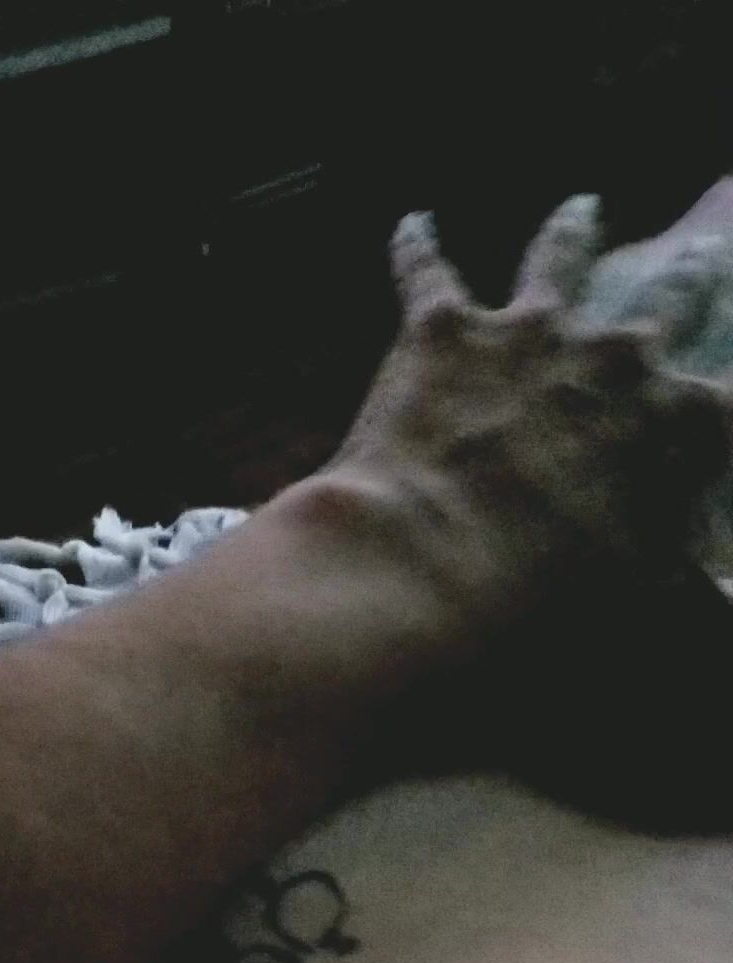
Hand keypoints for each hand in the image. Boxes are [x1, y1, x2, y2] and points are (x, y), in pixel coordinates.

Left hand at [326, 196, 731, 630]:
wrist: (431, 565)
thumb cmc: (540, 595)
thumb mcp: (635, 595)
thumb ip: (688, 590)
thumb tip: (723, 604)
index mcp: (666, 423)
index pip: (725, 406)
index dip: (729, 414)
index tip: (728, 413)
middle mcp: (610, 357)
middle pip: (666, 303)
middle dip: (689, 279)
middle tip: (702, 254)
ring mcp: (528, 331)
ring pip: (560, 257)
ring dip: (572, 230)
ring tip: (581, 207)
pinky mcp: (444, 328)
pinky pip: (428, 268)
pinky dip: (417, 243)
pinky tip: (412, 221)